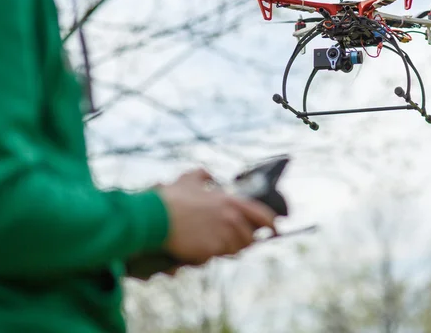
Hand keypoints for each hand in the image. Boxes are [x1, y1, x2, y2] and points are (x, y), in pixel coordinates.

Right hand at [157, 168, 277, 265]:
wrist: (155, 218)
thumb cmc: (172, 198)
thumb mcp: (189, 178)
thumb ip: (203, 174)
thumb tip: (210, 174)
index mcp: (230, 202)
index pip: (262, 215)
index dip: (271, 223)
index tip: (275, 229)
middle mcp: (230, 220)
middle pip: (249, 237)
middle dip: (245, 239)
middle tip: (236, 239)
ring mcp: (221, 238)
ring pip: (234, 250)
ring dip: (228, 248)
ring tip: (217, 243)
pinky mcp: (209, 252)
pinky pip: (215, 257)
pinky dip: (210, 254)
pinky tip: (200, 247)